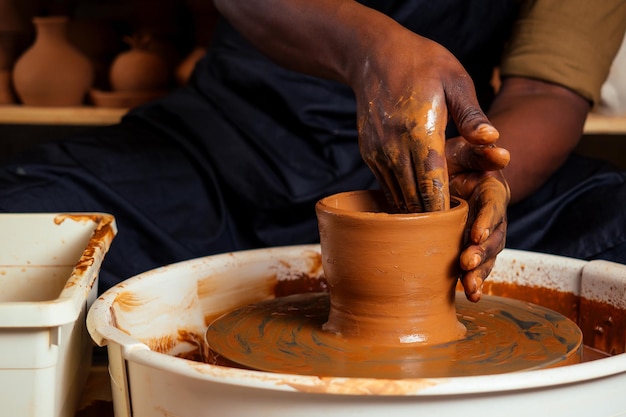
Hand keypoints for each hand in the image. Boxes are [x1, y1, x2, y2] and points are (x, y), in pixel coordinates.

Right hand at [353, 29, 499, 212]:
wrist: (373, 55)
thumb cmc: (422, 63)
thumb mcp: (455, 80)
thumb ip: (473, 116)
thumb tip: (494, 141)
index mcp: (421, 131)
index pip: (434, 184)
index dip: (445, 210)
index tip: (460, 226)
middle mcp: (395, 147)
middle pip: (414, 198)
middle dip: (433, 219)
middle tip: (452, 235)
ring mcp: (378, 152)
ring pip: (398, 197)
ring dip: (416, 213)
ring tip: (436, 228)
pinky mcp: (369, 154)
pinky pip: (386, 187)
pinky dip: (402, 199)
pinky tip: (417, 206)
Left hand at [446, 136, 510, 301]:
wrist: (442, 174)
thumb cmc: (452, 159)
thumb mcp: (463, 149)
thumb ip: (480, 149)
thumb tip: (501, 154)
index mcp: (492, 190)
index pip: (493, 206)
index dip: (487, 220)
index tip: (476, 234)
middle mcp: (492, 215)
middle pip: (494, 237)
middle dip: (482, 253)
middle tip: (466, 263)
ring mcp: (483, 234)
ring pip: (487, 256)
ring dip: (480, 273)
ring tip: (470, 288)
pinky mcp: (471, 247)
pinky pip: (476, 266)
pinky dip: (474, 281)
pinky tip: (470, 296)